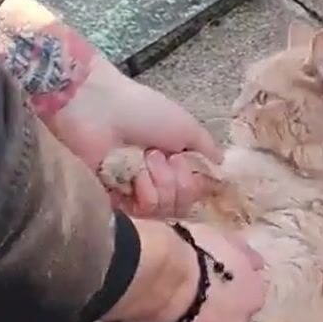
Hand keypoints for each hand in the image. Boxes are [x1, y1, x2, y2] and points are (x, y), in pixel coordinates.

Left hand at [49, 55, 220, 217]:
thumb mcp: (186, 125)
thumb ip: (207, 147)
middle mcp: (155, 181)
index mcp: (171, 164)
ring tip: (145, 159)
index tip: (182, 159)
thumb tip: (222, 164)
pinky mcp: (116, 202)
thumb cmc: (143, 110)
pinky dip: (144, 191)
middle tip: (159, 155)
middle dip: (177, 181)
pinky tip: (135, 174)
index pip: (194, 193)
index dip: (193, 181)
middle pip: (182, 205)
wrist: (99, 109)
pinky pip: (144, 213)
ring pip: (166, 210)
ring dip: (160, 182)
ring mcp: (135, 193)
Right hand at [105, 221, 265, 321]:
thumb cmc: (191, 253)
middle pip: (230, 318)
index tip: (216, 273)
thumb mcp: (224, 240)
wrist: (154, 277)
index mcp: (252, 297)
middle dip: (216, 307)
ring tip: (169, 300)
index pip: (251, 293)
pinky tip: (154, 314)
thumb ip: (243, 255)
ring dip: (192, 320)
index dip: (233, 283)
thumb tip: (255, 263)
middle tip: (192, 288)